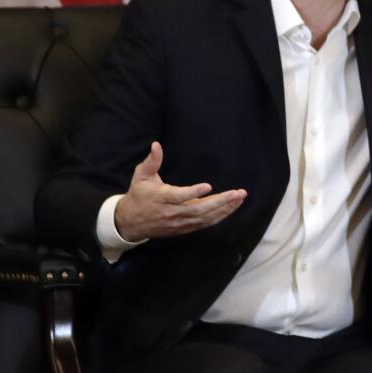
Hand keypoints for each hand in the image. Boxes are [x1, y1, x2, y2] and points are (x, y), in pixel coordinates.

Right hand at [113, 142, 245, 241]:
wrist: (131, 222)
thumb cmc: (139, 195)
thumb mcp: (141, 175)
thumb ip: (151, 161)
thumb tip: (156, 145)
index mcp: (161, 197)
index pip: (179, 196)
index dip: (193, 192)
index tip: (208, 186)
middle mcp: (172, 212)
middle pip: (199, 209)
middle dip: (220, 202)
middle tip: (237, 193)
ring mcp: (180, 222)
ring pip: (205, 218)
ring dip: (225, 209)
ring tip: (240, 198)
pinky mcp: (185, 228)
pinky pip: (205, 223)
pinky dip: (220, 216)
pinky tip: (232, 207)